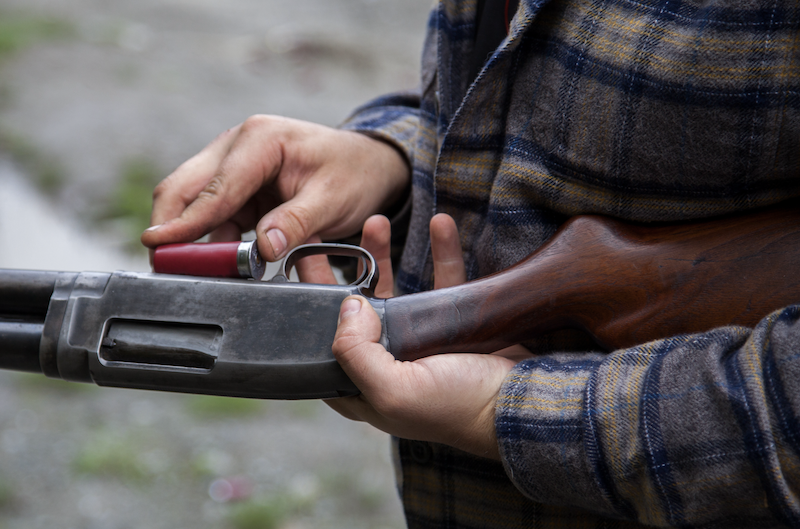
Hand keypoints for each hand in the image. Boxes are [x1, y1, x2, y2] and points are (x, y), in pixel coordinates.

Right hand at [140, 116, 409, 260]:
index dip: (184, 221)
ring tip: (188, 273)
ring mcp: (233, 164)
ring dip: (189, 238)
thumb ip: (297, 222)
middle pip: (185, 187)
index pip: (214, 187)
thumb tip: (263, 249)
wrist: (367, 164)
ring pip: (193, 203)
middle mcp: (237, 145)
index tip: (156, 245)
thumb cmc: (353, 173)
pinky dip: (209, 239)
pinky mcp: (237, 186)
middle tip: (160, 266)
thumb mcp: (333, 200)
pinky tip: (215, 264)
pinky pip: (212, 215)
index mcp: (260, 139)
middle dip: (170, 227)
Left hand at [326, 214, 530, 459]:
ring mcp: (416, 341)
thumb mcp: (394, 392)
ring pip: (392, 288)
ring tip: (377, 221)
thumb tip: (347, 306)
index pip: (322, 343)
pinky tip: (439, 224)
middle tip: (324, 235)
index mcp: (362, 385)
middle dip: (339, 270)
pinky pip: (440, 279)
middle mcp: (385, 362)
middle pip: (352, 310)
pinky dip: (440, 251)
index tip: (296, 265)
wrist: (521, 401)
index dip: (306, 308)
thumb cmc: (457, 408)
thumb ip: (357, 355)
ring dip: (383, 254)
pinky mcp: (449, 323)